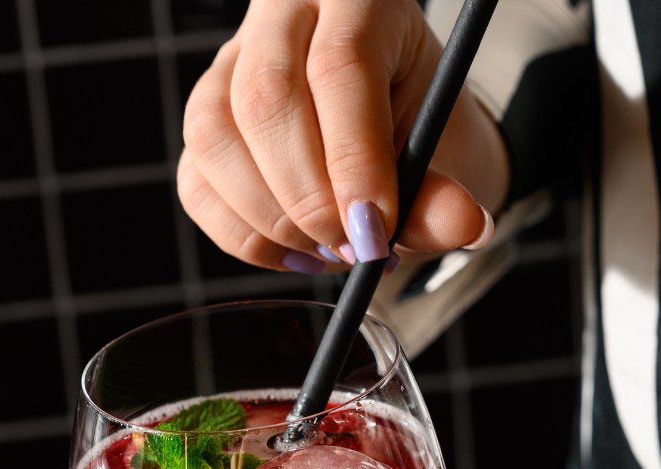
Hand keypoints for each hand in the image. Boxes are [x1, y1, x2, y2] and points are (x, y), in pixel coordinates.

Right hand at [177, 0, 506, 274]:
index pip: (340, 68)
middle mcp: (284, 16)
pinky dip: (243, 235)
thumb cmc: (423, 136)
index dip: (353, 161)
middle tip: (352, 249)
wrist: (397, 136)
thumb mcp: (446, 158)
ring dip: (270, 219)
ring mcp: (230, 65)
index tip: (374, 233)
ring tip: (326, 252)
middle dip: (309, 198)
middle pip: (266, 99)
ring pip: (214, 137)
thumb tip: (463, 226)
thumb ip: (443, 194)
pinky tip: (293, 253)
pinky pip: (197, 184)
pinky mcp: (205, 120)